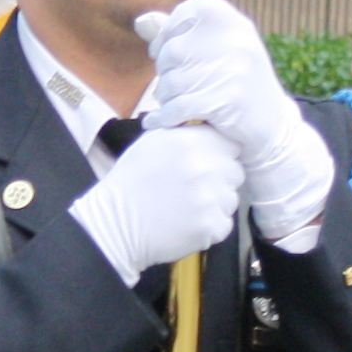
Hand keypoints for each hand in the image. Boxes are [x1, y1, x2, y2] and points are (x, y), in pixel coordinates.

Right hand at [69, 123, 243, 279]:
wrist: (115, 223)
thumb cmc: (132, 182)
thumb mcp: (152, 142)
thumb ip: (184, 131)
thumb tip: (208, 125)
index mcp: (191, 142)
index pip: (231, 144)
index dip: (220, 155)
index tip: (208, 164)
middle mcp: (205, 167)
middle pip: (236, 172)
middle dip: (220, 180)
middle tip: (193, 189)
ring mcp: (210, 198)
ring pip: (231, 199)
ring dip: (216, 204)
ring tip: (187, 206)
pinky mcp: (211, 226)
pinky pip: (224, 223)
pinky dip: (210, 226)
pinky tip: (187, 223)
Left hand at [135, 0, 332, 247]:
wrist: (272, 130)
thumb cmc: (236, 85)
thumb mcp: (218, 51)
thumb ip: (180, 36)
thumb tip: (141, 22)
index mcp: (235, 22)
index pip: (186, 12)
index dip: (167, 33)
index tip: (165, 51)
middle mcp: (237, 41)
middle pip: (172, 51)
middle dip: (164, 72)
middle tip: (174, 86)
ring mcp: (234, 70)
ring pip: (171, 81)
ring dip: (165, 98)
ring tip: (175, 103)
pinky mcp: (227, 102)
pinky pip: (178, 107)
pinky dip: (164, 118)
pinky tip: (158, 122)